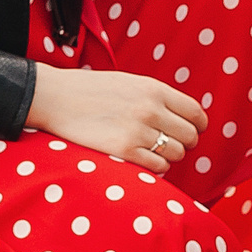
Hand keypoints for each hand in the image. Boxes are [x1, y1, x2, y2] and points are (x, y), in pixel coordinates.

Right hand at [26, 64, 205, 172]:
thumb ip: (156, 97)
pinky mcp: (124, 151)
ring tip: (150, 152)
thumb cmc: (90, 90)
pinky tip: (141, 161)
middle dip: (183, 143)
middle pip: (190, 136)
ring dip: (167, 156)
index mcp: (153, 88)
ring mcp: (137, 130)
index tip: (190, 131)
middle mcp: (150, 109)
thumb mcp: (129, 83)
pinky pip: (158, 167)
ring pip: (175, 154)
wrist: (54, 98)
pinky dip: (154, 168)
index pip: (196, 113)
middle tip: (168, 144)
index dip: (197, 126)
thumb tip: (183, 117)